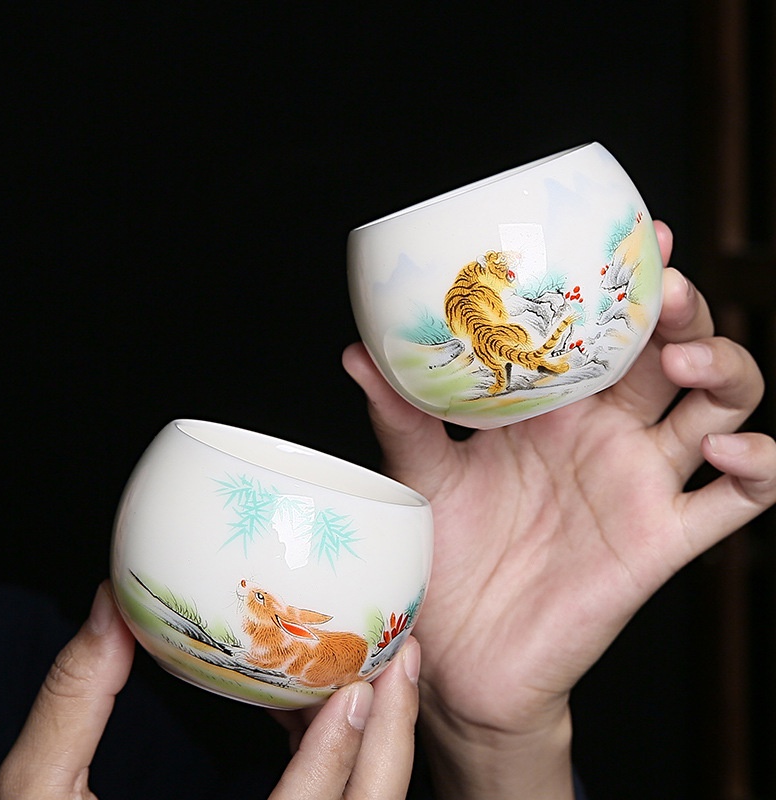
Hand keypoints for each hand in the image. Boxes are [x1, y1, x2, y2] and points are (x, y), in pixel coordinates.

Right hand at [0, 581, 420, 799]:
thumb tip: (112, 608)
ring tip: (386, 677)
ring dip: (381, 748)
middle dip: (389, 744)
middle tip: (403, 662)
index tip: (354, 686)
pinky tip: (332, 712)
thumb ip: (74, 704)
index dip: (333, 756)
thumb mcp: (40, 797)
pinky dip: (347, 764)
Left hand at [342, 222, 775, 798]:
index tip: (639, 236)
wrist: (459, 650)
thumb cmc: (442, 555)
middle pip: (673, 350)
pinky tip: (732, 452)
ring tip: (686, 364)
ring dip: (726, 371)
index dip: (631, 281)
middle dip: (684, 312)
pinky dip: (760, 468)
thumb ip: (401, 413)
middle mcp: (604, 435)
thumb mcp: (421, 474)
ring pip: (721, 408)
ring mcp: (640, 483)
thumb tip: (357, 351)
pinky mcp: (663, 540)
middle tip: (665, 290)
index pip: (606, 329)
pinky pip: (740, 500)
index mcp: (552, 408)